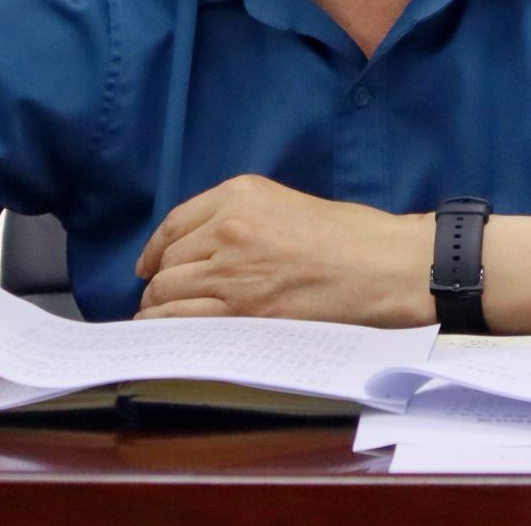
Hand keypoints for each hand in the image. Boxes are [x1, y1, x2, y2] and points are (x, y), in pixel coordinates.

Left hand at [132, 174, 433, 324]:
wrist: (381, 265)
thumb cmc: (347, 236)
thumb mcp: (283, 203)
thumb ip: (238, 218)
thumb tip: (200, 249)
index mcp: (239, 195)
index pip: (174, 223)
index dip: (155, 249)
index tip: (149, 266)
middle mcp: (228, 228)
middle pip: (167, 261)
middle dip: (158, 284)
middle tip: (158, 301)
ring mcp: (233, 271)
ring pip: (168, 291)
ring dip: (158, 309)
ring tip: (161, 321)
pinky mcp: (244, 310)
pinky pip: (184, 320)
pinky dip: (166, 327)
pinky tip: (166, 335)